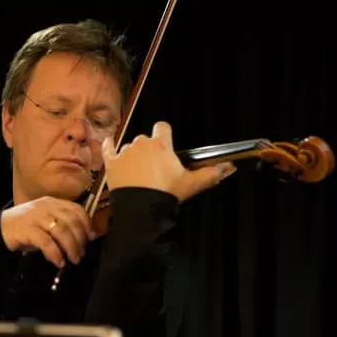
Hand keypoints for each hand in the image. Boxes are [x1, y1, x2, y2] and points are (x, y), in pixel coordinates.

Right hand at [0, 197, 96, 267]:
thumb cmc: (27, 227)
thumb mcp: (46, 221)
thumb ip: (64, 225)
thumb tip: (86, 237)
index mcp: (53, 202)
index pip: (76, 209)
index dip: (87, 224)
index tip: (91, 238)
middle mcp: (46, 206)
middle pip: (71, 221)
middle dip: (80, 239)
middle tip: (81, 253)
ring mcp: (36, 217)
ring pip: (61, 231)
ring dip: (71, 248)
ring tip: (73, 259)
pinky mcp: (27, 229)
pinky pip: (46, 242)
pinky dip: (55, 253)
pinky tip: (59, 262)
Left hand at [102, 121, 235, 201]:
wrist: (141, 210)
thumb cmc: (166, 194)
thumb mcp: (192, 184)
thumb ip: (210, 173)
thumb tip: (228, 167)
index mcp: (161, 144)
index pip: (163, 126)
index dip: (165, 134)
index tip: (167, 145)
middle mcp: (141, 143)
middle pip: (146, 139)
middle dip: (150, 150)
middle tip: (155, 168)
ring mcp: (125, 152)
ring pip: (130, 147)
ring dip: (134, 155)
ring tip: (138, 173)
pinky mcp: (111, 163)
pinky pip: (108, 148)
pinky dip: (109, 147)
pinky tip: (109, 145)